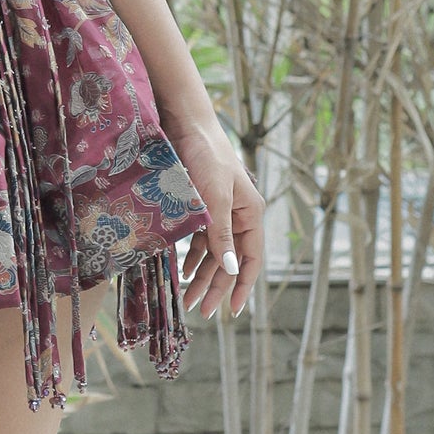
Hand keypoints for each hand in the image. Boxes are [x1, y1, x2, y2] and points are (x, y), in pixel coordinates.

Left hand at [168, 112, 265, 319]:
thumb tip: (231, 270)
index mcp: (250, 214)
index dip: (243, 286)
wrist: (185, 123)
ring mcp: (219, 211)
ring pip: (213, 252)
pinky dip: (192, 255)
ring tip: (186, 298)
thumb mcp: (216, 198)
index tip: (234, 311)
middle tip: (198, 310)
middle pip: (229, 260)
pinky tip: (183, 270)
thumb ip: (222, 234)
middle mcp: (238, 215)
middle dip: (216, 286)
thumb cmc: (206, 156)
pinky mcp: (200, 205)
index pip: (250, 259)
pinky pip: (200, 238)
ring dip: (201, 275)